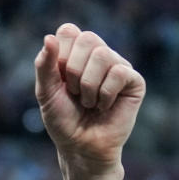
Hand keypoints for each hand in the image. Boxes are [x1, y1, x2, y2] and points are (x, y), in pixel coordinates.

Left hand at [34, 24, 144, 176]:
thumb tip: (49, 37)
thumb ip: (44, 65)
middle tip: (75, 93)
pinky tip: (104, 106)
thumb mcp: (46, 93)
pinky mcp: (134, 82)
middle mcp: (99, 55)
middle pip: (87, 38)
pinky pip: (119, 72)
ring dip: (89, 86)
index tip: (60, 80)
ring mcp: (118, 66)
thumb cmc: (64, 121)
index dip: (60, 56)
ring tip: (89, 103)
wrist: (80, 148)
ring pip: (103, 55)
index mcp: (77, 52)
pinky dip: (105, 94)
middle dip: (74, 71)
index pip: (69, 31)